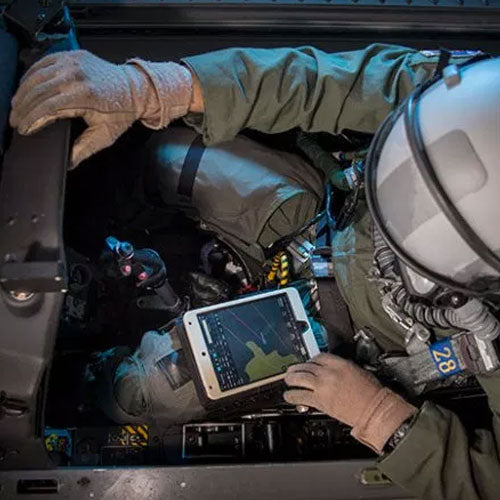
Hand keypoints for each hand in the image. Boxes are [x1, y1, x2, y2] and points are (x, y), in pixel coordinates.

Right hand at [10, 50, 192, 167]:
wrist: (136, 89)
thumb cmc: (122, 111)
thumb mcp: (105, 135)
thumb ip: (84, 149)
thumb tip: (68, 162)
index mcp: (84, 95)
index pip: (47, 107)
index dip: (31, 119)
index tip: (23, 129)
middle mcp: (76, 75)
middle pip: (37, 91)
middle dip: (22, 108)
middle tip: (14, 121)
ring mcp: (73, 62)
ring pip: (36, 75)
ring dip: (22, 91)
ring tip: (16, 106)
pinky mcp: (72, 54)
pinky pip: (43, 62)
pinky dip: (31, 75)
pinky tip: (26, 87)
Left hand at [284, 353, 416, 452]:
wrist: (375, 409)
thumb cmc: (372, 393)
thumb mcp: (358, 371)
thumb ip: (342, 368)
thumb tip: (333, 370)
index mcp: (339, 363)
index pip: (319, 356)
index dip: (311, 360)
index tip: (309, 363)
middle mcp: (328, 372)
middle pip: (306, 365)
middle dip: (297, 368)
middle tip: (292, 370)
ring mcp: (323, 386)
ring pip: (300, 378)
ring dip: (291, 378)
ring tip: (288, 380)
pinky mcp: (320, 401)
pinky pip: (300, 395)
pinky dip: (292, 396)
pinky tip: (288, 395)